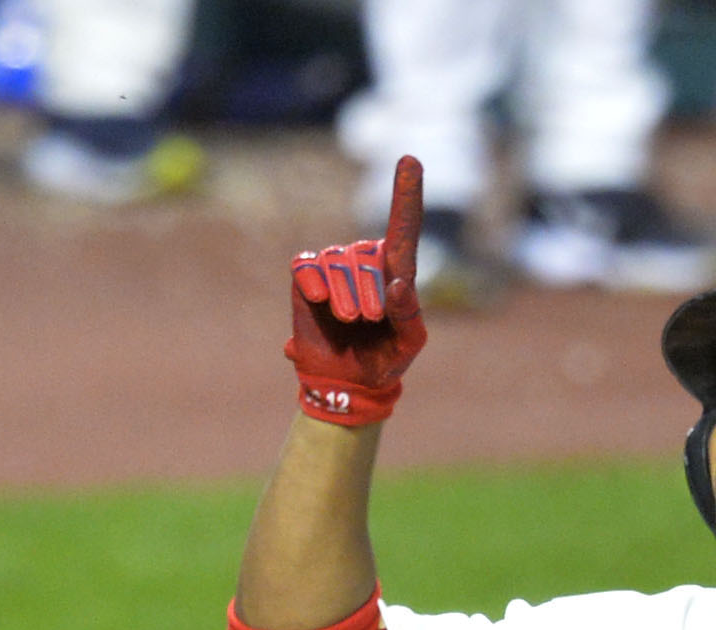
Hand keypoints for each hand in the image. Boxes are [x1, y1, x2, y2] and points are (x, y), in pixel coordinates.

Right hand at [287, 155, 428, 427]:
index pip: (404, 227)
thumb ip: (410, 316)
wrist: (346, 384)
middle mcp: (365, 260)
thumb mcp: (409, 345)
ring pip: (337, 262)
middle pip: (366, 257)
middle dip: (369, 292)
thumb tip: (399, 283)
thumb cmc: (384, 361)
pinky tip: (317, 300)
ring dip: (344, 294)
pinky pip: (306, 266)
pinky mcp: (305, 276)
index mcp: (397, 270)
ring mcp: (334, 265)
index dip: (407, 193)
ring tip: (350, 321)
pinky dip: (314, 283)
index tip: (410, 158)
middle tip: (368, 322)